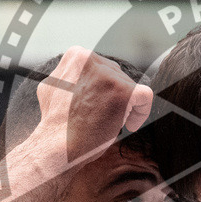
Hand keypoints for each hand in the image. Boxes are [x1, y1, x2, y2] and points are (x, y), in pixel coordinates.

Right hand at [27, 47, 152, 170]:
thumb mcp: (55, 86)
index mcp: (75, 55)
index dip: (103, 89)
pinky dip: (142, 112)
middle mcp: (91, 59)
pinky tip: (131, 125)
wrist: (57, 146)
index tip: (97, 105)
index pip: (103, 68)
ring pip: (130, 87)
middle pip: (118, 76)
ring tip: (106, 122)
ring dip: (123, 107)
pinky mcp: (123, 92)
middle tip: (101, 117)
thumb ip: (72, 74)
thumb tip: (83, 70)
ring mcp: (107, 76)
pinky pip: (146, 96)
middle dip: (113, 97)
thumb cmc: (56, 123)